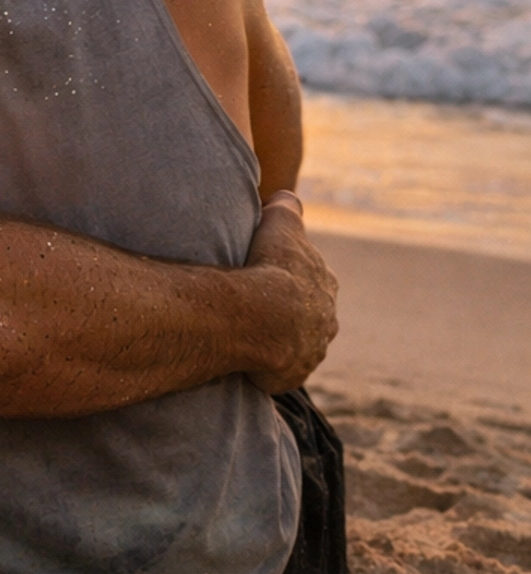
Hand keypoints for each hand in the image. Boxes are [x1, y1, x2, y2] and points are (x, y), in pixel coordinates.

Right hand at [242, 192, 338, 393]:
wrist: (265, 318)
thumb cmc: (272, 268)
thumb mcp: (280, 224)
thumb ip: (287, 208)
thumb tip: (287, 196)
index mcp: (326, 286)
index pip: (314, 280)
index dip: (291, 277)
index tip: (270, 276)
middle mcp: (327, 322)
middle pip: (311, 317)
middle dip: (291, 314)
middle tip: (259, 309)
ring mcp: (312, 353)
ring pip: (297, 346)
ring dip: (279, 342)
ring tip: (250, 335)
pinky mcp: (292, 377)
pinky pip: (279, 372)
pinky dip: (266, 366)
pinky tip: (246, 357)